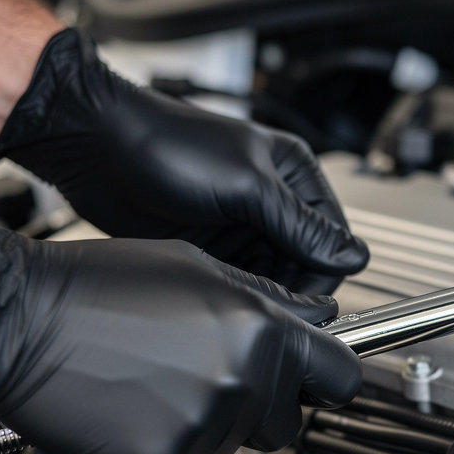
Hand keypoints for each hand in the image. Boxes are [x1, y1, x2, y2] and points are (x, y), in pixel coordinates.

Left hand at [0, 28, 368, 293]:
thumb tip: (354, 256)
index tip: (311, 301)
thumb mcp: (247, 186)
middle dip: (296, 286)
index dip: (325, 272)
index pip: (333, 238)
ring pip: (276, 274)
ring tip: (250, 301)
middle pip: (307, 262)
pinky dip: (243, 291)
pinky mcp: (216, 244)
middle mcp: (274, 200)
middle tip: (278, 308)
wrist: (99, 147)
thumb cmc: (168, 146)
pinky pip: (244, 278)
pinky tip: (230, 295)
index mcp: (294, 175)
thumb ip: (300, 226)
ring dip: (268, 291)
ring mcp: (244, 224)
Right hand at [0, 219, 361, 453]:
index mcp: (260, 330)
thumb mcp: (197, 268)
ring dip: (214, 423)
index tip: (322, 383)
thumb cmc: (100, 285)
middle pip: (290, 421)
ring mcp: (204, 427)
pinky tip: (140, 405)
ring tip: (164, 379)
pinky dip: (170, 444)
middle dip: (267, 406)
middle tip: (218, 375)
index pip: (342, 376)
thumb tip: (315, 316)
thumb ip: (267, 299)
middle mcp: (243, 382)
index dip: (333, 380)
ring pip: (237, 444)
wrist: (22, 322)